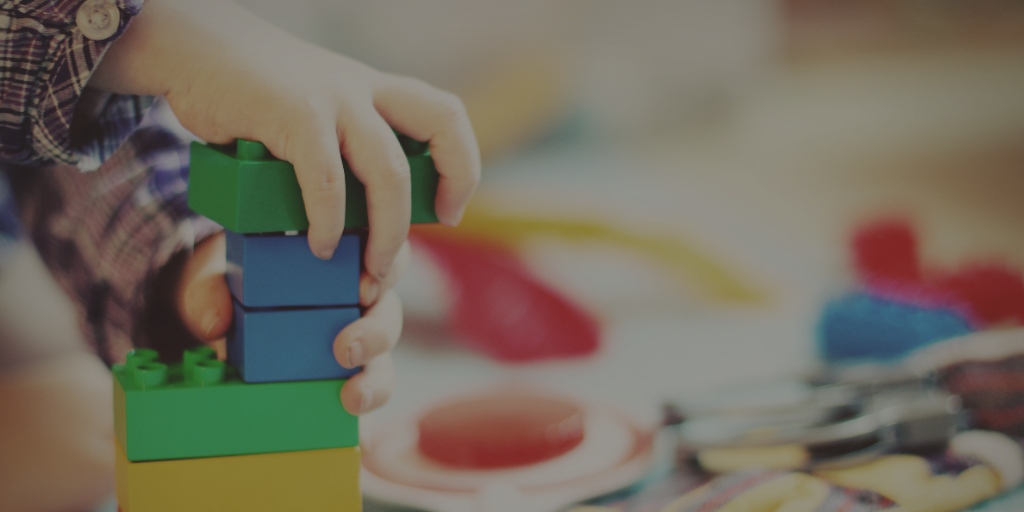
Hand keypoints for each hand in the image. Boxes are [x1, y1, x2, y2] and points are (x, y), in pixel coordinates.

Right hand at [91, 0, 479, 289]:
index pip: (446, 115)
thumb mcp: (316, 112)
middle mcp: (363, 90)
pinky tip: (317, 244)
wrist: (195, 50)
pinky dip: (327, 222)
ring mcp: (333, 99)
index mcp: (374, 91)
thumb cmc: (254, 97)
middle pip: (443, 124)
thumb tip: (358, 218)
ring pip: (389, 171)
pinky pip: (327, 181)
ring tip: (370, 268)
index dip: (462, 163)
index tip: (449, 210)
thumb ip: (343, 148)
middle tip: (432, 230)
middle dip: (453, 183)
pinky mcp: (294, 114)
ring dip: (388, 231)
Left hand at [176, 232, 409, 414]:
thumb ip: (210, 291)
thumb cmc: (232, 282)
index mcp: (340, 260)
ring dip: (375, 379)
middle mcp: (356, 301)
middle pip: (388, 312)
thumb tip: (215, 322)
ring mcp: (353, 342)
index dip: (388, 269)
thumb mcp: (215, 277)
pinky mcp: (343, 379)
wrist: (219, 314)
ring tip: (353, 396)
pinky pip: (364, 392)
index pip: (382, 256)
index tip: (363, 289)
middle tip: (347, 348)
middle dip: (377, 332)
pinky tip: (350, 418)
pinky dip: (364, 407)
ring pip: (384, 358)